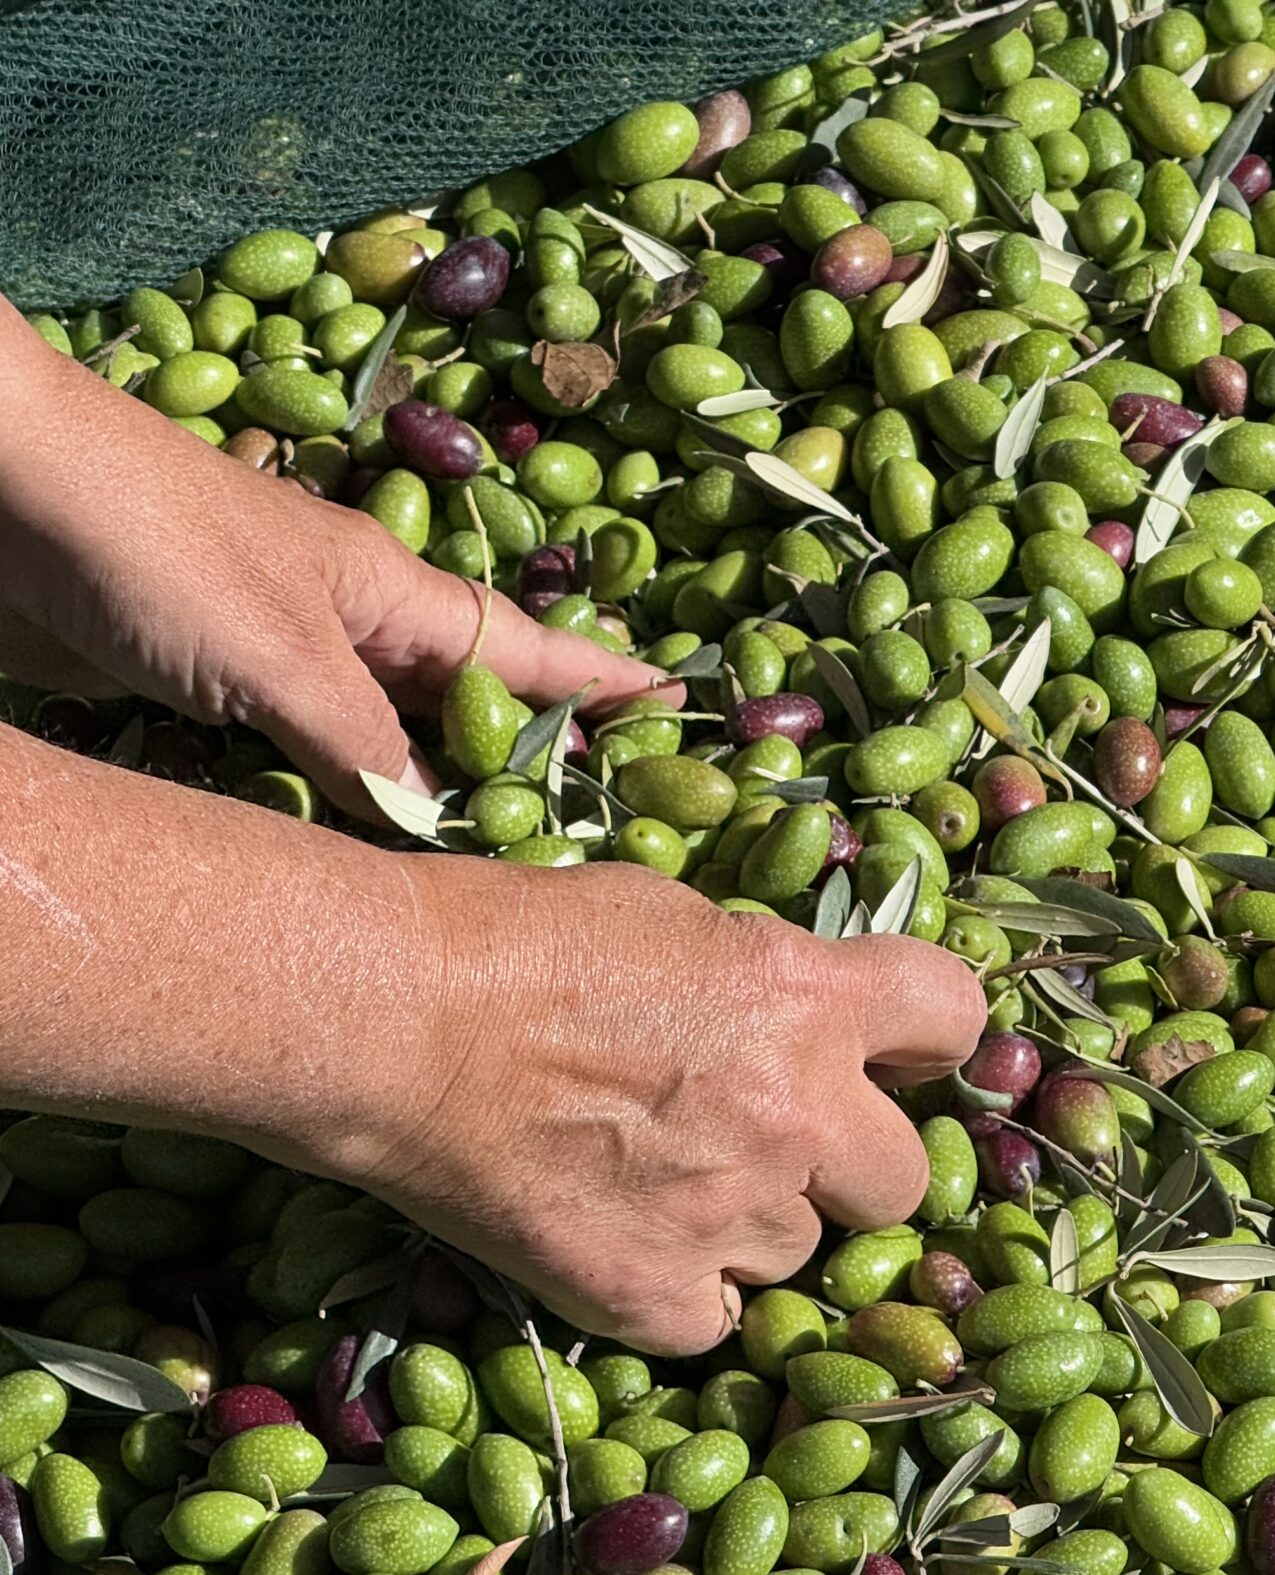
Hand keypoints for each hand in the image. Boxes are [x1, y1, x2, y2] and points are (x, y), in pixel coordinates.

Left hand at [0, 300, 667, 814]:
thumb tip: (442, 827)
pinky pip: (302, 761)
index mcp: (394, 597)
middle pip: (467, 707)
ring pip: (383, 742)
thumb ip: (364, 750)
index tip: (682, 709)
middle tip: (597, 826)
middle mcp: (351, 628)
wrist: (2, 492)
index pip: (533, 650)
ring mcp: (280, 656)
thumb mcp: (281, 660)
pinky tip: (355, 849)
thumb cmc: (156, 547)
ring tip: (493, 857)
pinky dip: (336, 806)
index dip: (608, 685)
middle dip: (530, 760)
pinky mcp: (208, 687)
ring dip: (430, 795)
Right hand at [351, 857, 988, 1353]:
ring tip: (665, 1183)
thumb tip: (792, 1009)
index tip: (898, 1053)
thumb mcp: (673, 915)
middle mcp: (797, 1110)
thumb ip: (763, 973)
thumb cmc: (512, 940)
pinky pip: (717, 1318)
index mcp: (811, 997)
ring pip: (801, 1250)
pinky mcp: (653, 1295)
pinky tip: (628, 1243)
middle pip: (902, 1177)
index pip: (953, 1018)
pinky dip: (683, 1293)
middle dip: (851, 1163)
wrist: (392, 1022)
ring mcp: (730, 1212)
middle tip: (778, 1142)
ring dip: (756, 1225)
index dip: (926, 1040)